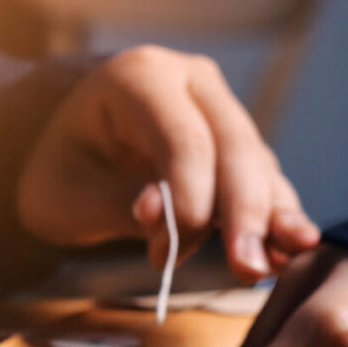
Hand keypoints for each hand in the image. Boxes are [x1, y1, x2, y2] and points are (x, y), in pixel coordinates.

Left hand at [18, 46, 320, 281]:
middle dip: (243, 213)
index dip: (188, 203)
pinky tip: (289, 250)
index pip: (184, 141)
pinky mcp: (234, 142)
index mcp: (140, 77)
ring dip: (268, 218)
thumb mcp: (64, 195)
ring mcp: (218, 107)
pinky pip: (262, 179)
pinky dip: (274, 216)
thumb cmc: (58, 171)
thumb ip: (117, 206)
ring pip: (256, 164)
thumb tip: (163, 214)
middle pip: (234, 147)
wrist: (66, 150)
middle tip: (245, 269)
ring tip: (272, 265)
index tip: (164, 258)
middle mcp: (191, 81)